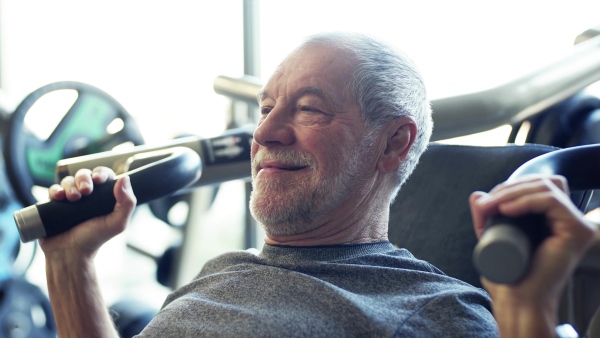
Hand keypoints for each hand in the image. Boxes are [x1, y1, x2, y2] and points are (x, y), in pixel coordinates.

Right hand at [39, 167, 136, 258]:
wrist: (69, 253)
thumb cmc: (95, 240)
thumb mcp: (117, 223)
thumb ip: (127, 203)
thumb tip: (125, 178)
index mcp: (103, 197)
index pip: (104, 176)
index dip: (101, 173)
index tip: (99, 180)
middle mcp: (87, 196)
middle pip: (85, 174)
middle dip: (84, 178)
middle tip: (86, 191)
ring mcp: (70, 199)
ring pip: (69, 180)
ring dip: (70, 185)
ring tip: (73, 198)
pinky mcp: (55, 204)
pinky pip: (53, 189)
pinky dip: (56, 190)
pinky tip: (59, 197)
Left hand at [469, 175, 597, 334]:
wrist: (517, 299)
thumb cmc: (508, 273)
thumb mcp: (493, 235)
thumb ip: (485, 215)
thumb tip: (477, 195)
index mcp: (555, 218)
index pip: (538, 185)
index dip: (510, 186)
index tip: (485, 203)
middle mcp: (569, 220)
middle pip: (541, 182)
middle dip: (508, 188)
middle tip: (484, 205)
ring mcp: (577, 225)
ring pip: (546, 188)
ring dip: (512, 192)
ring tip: (491, 208)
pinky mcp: (577, 232)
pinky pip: (553, 201)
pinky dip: (526, 201)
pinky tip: (506, 209)